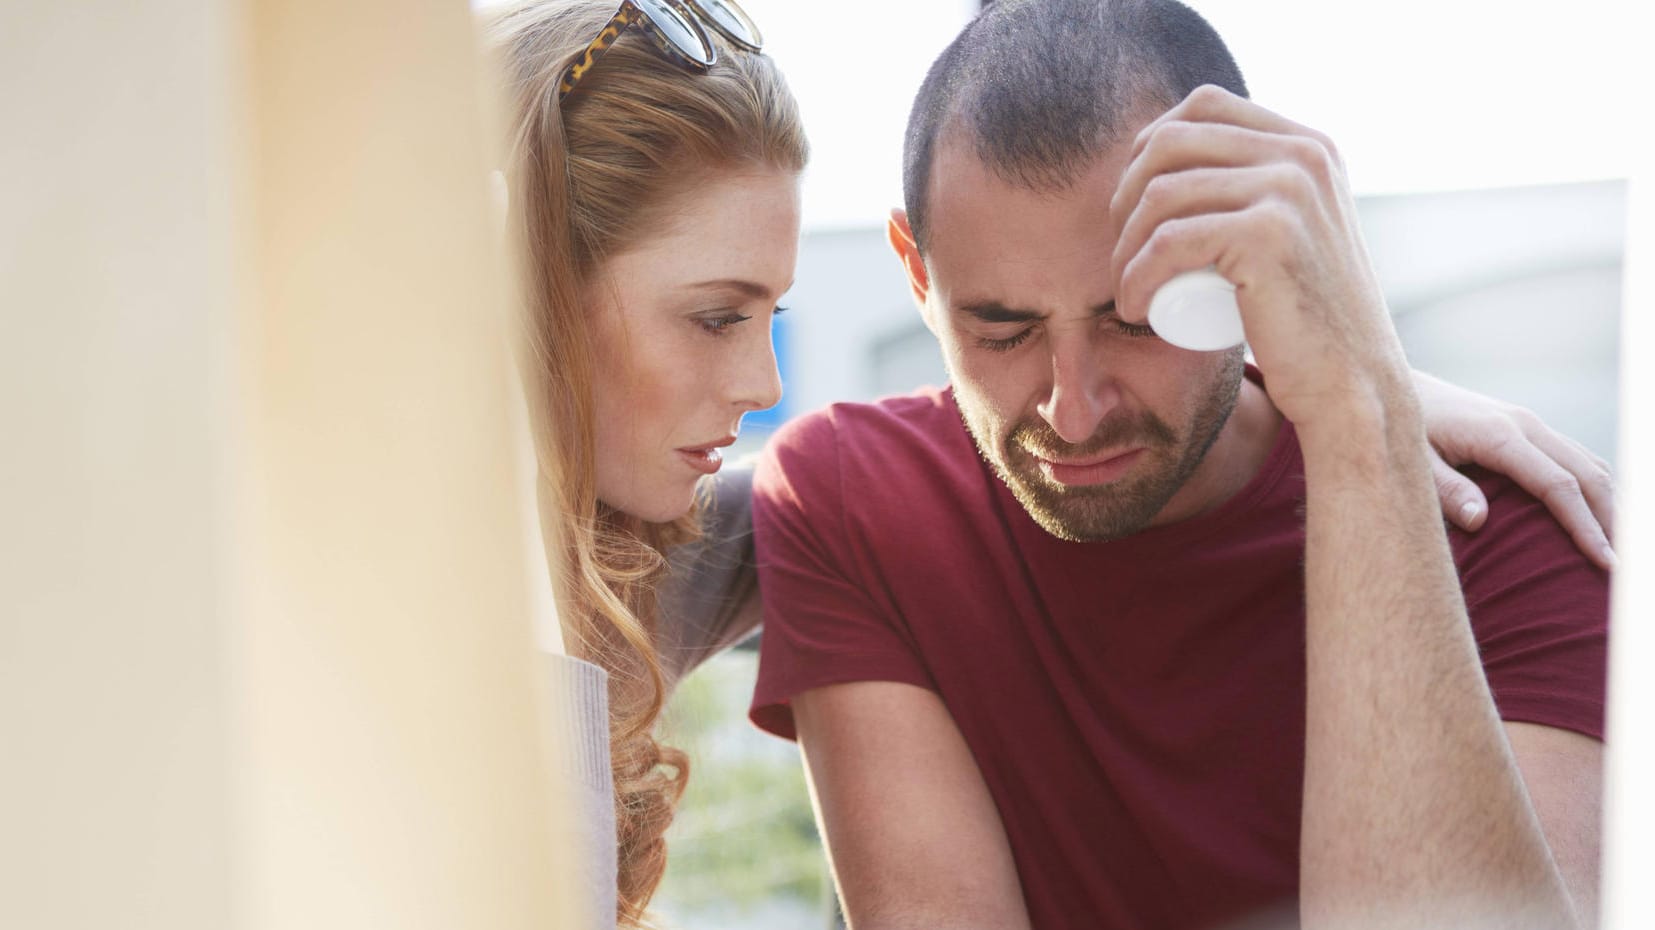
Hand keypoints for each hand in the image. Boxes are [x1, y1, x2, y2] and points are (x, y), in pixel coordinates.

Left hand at [1109, 85, 1408, 435]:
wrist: (1352, 384)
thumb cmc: (1306, 321)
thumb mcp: (1297, 233)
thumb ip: (1270, 191)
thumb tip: (1189, 160)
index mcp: (1308, 145)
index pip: (1203, 106)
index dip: (1149, 147)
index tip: (1134, 206)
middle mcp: (1303, 154)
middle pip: (1171, 142)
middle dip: (1125, 194)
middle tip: (1124, 254)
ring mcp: (1290, 189)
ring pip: (1161, 194)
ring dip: (1123, 246)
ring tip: (1127, 289)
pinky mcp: (1269, 234)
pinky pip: (1168, 242)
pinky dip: (1134, 276)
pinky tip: (1132, 305)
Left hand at [1414, 370, 1615, 569]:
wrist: (1403, 387)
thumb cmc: (1403, 428)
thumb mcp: (1413, 460)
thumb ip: (1444, 489)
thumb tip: (1478, 520)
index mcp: (1499, 436)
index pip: (1558, 486)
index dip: (1585, 526)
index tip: (1604, 562)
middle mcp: (1525, 425)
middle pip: (1588, 474)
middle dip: (1611, 520)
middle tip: (1621, 568)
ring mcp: (1530, 424)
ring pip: (1589, 463)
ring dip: (1610, 503)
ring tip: (1618, 547)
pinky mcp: (1528, 428)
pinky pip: (1575, 457)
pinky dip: (1595, 486)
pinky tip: (1598, 516)